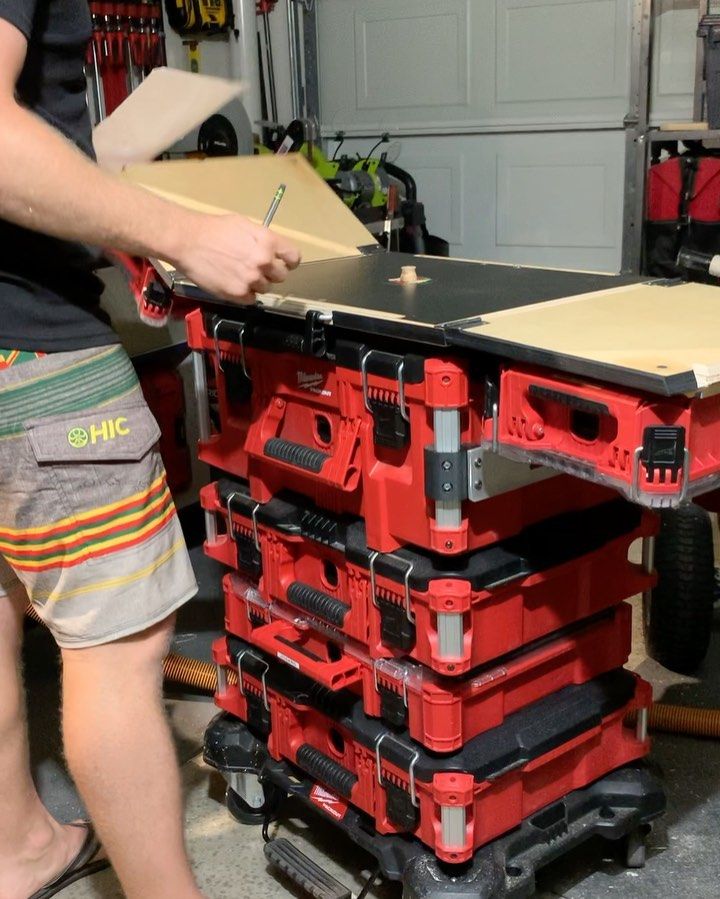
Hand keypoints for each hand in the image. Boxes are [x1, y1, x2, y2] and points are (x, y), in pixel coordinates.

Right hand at [171, 212, 300, 303]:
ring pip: (265, 288)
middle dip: (270, 273)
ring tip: (239, 274)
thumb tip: (272, 250)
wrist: (187, 241)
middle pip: (281, 276)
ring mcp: (251, 279)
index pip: (293, 257)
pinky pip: (251, 299)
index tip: (283, 263)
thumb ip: (262, 240)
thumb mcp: (244, 225)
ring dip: (256, 284)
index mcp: (267, 241)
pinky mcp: (238, 294)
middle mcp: (263, 261)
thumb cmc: (213, 229)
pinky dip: (244, 294)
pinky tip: (232, 282)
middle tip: (255, 268)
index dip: (289, 261)